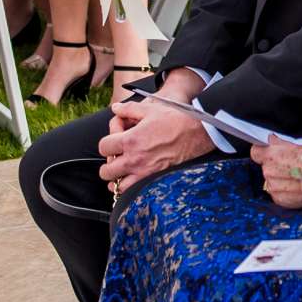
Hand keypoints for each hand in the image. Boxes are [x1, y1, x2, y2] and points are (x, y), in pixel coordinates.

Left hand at [96, 99, 212, 193]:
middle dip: (108, 164)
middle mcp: (135, 159)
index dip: (107, 143)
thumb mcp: (150, 109)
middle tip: (117, 158)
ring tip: (123, 172)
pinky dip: (130, 189)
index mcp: (130, 140)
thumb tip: (115, 109)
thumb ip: (128, 109)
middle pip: (106, 171)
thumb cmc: (175, 119)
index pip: (103, 147)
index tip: (115, 140)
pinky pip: (135, 192)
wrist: (198, 132)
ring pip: (118, 187)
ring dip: (117, 180)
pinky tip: (133, 179)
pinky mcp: (155, 180)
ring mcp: (145, 172)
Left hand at [252, 140, 301, 210]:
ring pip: (272, 182)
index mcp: (272, 156)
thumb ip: (281, 144)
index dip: (263, 152)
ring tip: (298, 179)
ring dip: (281, 180)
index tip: (269, 153)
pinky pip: (278, 193)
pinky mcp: (280, 200)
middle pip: (266, 168)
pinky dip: (285, 191)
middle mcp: (269, 173)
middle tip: (292, 167)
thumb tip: (272, 141)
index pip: (256, 152)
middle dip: (276, 167)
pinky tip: (298, 187)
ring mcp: (274, 188)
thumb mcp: (300, 146)